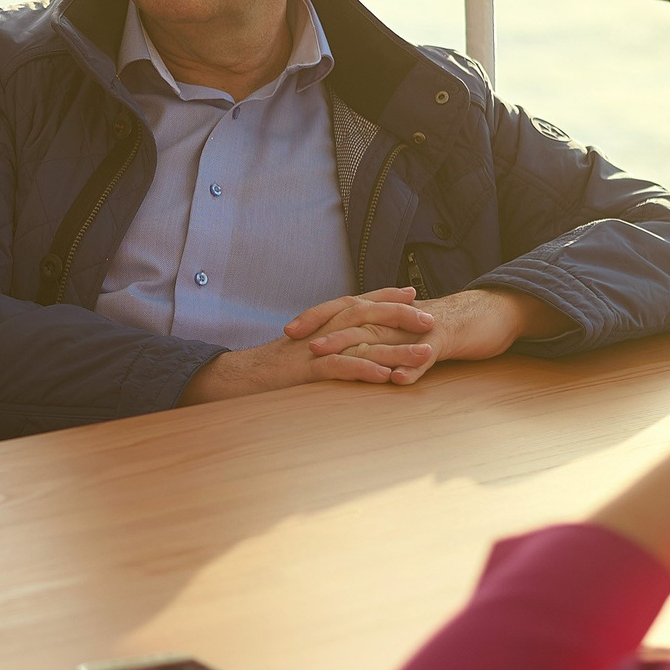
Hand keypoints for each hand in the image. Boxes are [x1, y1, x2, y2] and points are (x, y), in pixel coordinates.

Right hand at [181, 288, 438, 403]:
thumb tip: (344, 340)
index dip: (385, 296)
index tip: (412, 292)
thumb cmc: (272, 367)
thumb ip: (324, 339)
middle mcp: (321, 329)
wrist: (239, 377)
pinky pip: (341, 368)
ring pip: (362, 342)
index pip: (358, 302)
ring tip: (425, 353)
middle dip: (401, 316)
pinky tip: (387, 376)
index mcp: (321, 323)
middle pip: (367, 315)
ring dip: (396, 347)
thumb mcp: (302, 348)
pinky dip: (364, 370)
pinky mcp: (308, 370)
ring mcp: (315, 348)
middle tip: (430, 320)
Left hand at [290, 286, 564, 386]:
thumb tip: (342, 350)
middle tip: (300, 346)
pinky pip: (424, 356)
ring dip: (358, 350)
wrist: (482, 314)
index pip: (343, 310)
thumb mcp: (399, 331)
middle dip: (326, 332)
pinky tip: (396, 380)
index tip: (288, 332)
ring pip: (385, 338)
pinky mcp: (442, 341)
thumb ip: (373, 338)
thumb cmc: (436, 327)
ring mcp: (417, 328)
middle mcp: (395, 317)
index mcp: (383, 312)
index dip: (316, 318)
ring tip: (332, 361)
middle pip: (356, 321)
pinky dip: (410, 367)